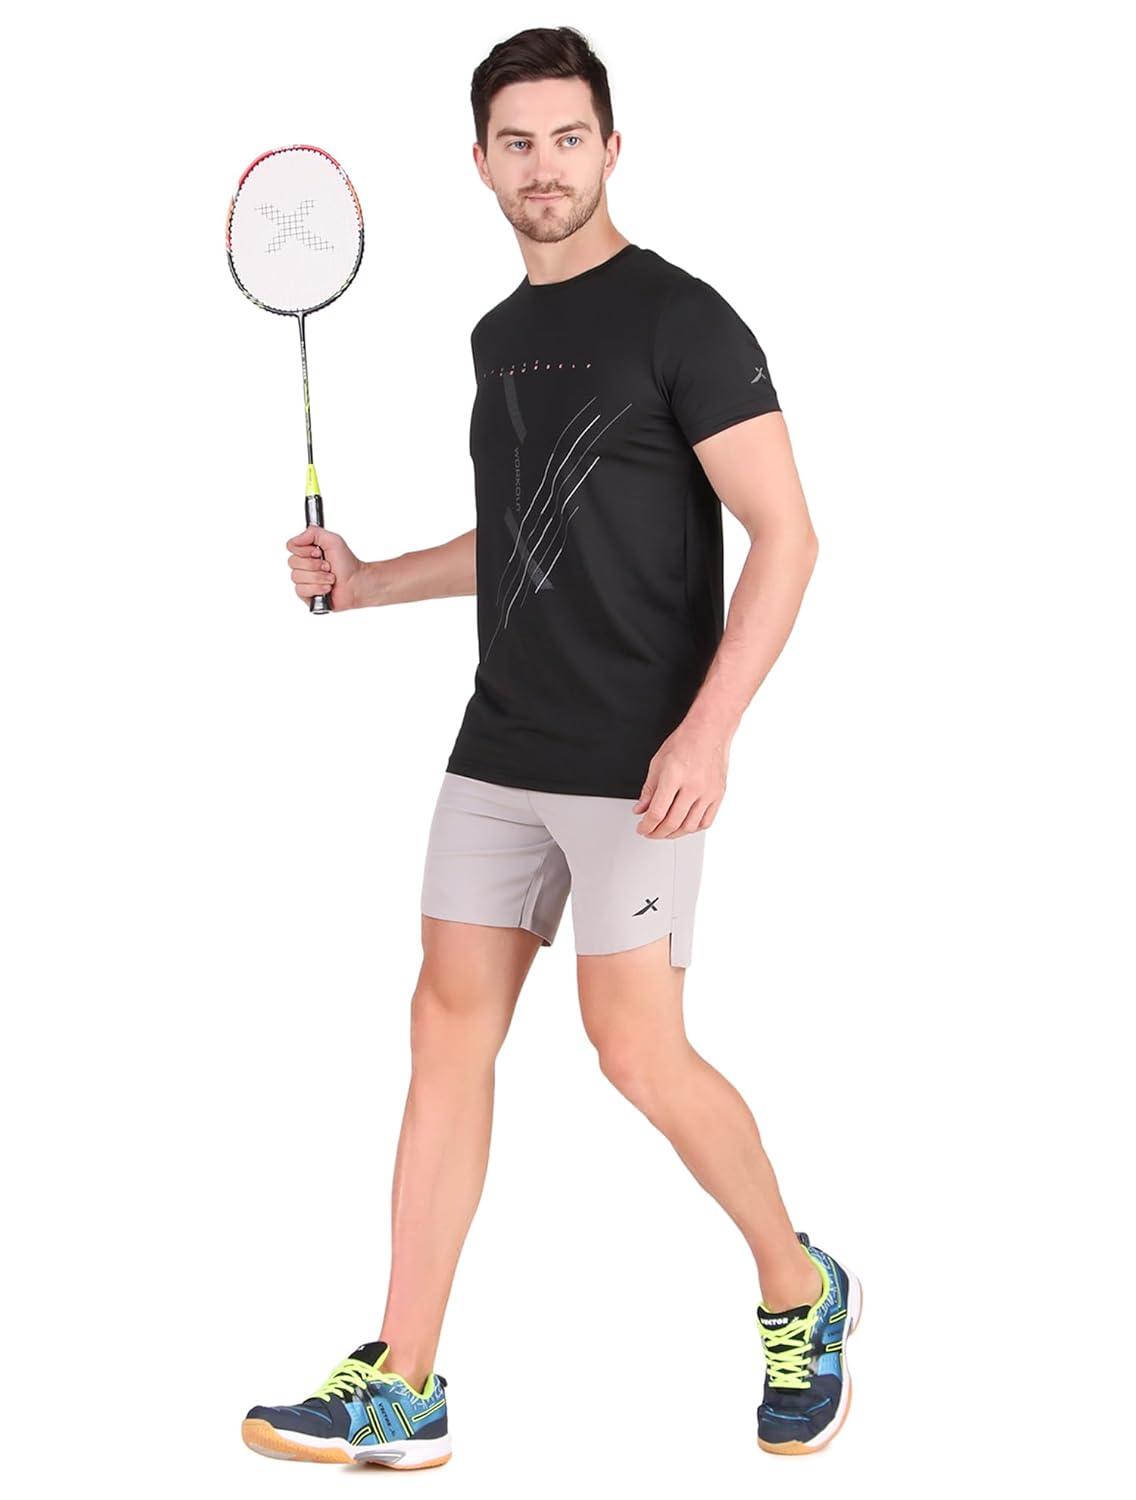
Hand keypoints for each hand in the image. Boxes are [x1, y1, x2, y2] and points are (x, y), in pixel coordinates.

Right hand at [285, 525, 362, 609]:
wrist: (356, 584)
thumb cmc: (347, 564)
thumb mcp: (333, 540)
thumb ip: (313, 533)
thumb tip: (296, 539)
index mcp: (308, 551)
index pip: (291, 546)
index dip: (304, 551)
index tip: (318, 553)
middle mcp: (304, 565)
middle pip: (293, 562)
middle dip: (314, 565)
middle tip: (328, 567)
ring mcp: (304, 580)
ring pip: (297, 577)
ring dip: (318, 577)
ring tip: (331, 578)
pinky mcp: (306, 594)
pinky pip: (301, 590)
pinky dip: (317, 588)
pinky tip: (327, 588)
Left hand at [632, 722, 731, 836]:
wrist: (709, 732)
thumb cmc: (685, 742)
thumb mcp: (657, 763)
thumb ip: (648, 790)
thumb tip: (640, 809)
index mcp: (674, 776)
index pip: (657, 812)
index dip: (646, 826)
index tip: (641, 828)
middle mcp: (693, 786)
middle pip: (672, 823)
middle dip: (657, 833)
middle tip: (650, 832)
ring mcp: (708, 792)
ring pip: (690, 826)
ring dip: (674, 834)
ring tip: (665, 831)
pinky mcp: (718, 795)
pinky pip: (706, 821)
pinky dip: (693, 829)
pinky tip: (684, 826)